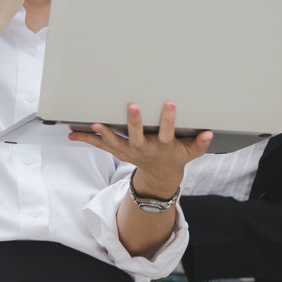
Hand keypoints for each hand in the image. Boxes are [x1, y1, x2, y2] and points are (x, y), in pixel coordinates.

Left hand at [70, 102, 212, 197]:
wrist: (159, 177)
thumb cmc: (175, 156)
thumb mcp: (190, 153)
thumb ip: (199, 144)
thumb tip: (209, 133)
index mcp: (163, 147)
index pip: (167, 133)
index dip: (169, 120)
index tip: (170, 104)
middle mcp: (144, 149)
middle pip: (138, 137)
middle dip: (134, 123)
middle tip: (132, 106)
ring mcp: (128, 151)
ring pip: (115, 143)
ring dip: (104, 134)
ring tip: (95, 124)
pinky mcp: (117, 151)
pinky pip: (100, 145)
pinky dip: (87, 139)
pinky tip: (73, 134)